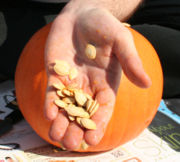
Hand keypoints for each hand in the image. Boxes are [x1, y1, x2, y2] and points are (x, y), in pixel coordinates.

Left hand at [44, 2, 150, 149]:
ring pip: (66, 106)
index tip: (92, 140)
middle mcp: (88, 86)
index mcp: (106, 82)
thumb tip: (146, 83)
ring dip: (61, 122)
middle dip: (76, 129)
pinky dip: (50, 104)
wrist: (81, 16)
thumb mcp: (121, 41)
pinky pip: (52, 92)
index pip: (103, 108)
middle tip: (70, 146)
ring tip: (56, 137)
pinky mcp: (56, 74)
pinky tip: (49, 115)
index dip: (98, 124)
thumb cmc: (104, 26)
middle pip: (82, 112)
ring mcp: (71, 81)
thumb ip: (131, 61)